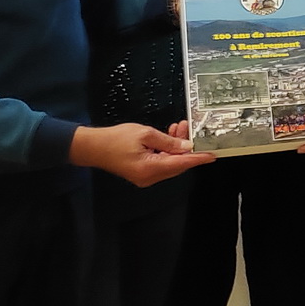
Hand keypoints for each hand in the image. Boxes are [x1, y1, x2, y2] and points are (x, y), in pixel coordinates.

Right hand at [70, 123, 212, 186]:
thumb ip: (168, 141)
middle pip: (176, 164)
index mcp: (150, 169)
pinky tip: (168, 136)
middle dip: (185, 147)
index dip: (198, 159)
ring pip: (170, 163)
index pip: (181, 164)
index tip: (212, 155)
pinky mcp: (142, 173)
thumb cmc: (115, 138)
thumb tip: (187, 147)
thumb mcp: (145, 134)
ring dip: (176, 147)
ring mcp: (146, 177)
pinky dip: (167, 151)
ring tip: (178, 128)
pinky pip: (161, 163)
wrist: (92, 147)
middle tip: (188, 128)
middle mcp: (150, 177)